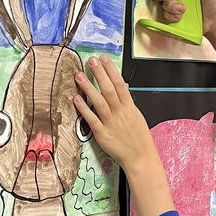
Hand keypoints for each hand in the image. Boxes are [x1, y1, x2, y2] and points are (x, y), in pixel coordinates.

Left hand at [73, 56, 175, 215]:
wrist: (140, 157)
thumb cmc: (138, 138)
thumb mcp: (136, 116)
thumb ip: (127, 103)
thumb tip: (122, 87)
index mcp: (129, 107)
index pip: (120, 84)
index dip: (111, 71)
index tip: (104, 58)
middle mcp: (120, 112)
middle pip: (108, 90)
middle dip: (100, 74)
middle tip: (91, 60)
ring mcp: (110, 122)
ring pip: (98, 102)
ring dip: (88, 88)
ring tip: (79, 75)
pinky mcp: (102, 134)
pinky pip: (92, 119)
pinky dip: (84, 109)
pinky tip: (76, 99)